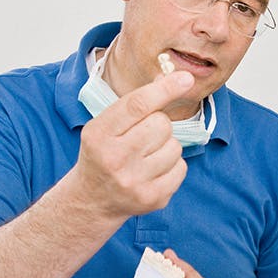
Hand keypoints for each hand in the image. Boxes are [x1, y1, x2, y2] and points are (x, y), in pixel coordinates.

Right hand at [72, 71, 194, 217]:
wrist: (92, 199)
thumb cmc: (104, 153)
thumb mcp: (107, 125)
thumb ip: (136, 103)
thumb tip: (171, 78)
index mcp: (98, 134)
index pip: (137, 105)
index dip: (164, 89)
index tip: (185, 79)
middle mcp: (114, 159)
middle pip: (162, 124)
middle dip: (159, 125)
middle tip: (142, 138)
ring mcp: (134, 182)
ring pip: (175, 146)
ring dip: (166, 146)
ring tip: (146, 157)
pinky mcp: (153, 198)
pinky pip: (182, 168)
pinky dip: (173, 166)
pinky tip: (153, 172)